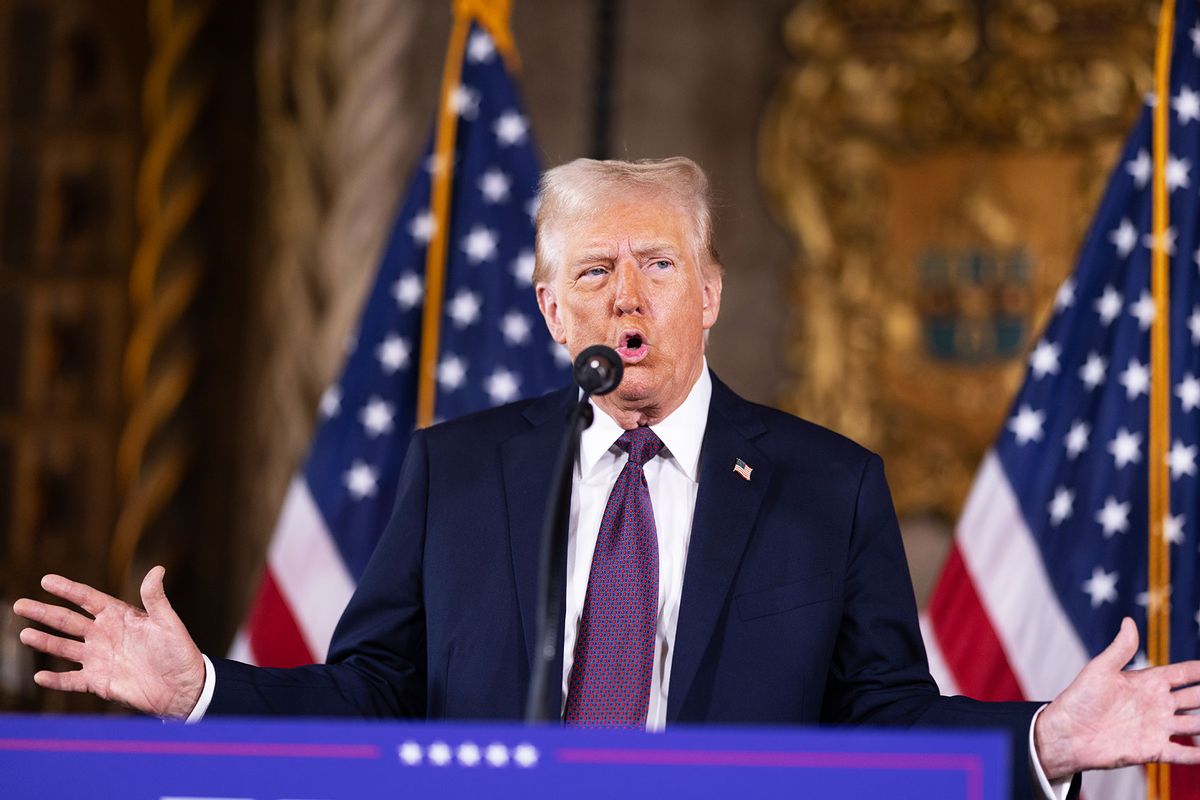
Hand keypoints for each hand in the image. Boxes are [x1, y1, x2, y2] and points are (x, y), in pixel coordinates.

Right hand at [12, 566, 205, 719]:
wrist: (183, 687)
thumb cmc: (178, 651)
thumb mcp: (167, 622)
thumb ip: (156, 598)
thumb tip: (157, 569)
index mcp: (119, 616)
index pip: (88, 599)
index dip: (68, 590)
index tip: (46, 580)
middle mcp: (104, 635)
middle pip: (68, 621)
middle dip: (44, 613)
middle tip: (20, 604)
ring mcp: (99, 658)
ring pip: (64, 648)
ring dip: (45, 642)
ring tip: (24, 634)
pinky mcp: (99, 682)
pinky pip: (72, 680)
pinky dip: (56, 680)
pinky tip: (40, 676)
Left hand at [1034, 617, 1199, 779]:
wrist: (1067, 733)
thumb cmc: (1079, 698)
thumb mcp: (1101, 669)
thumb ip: (1121, 649)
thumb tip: (1128, 620)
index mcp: (1148, 682)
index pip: (1185, 674)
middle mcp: (1157, 705)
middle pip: (1196, 698)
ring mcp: (1157, 727)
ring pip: (1195, 725)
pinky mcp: (1153, 749)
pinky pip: (1183, 753)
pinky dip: (1198, 755)